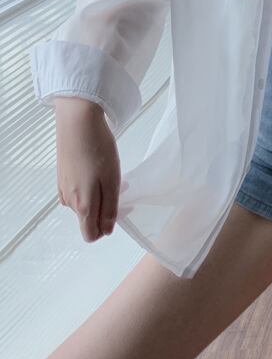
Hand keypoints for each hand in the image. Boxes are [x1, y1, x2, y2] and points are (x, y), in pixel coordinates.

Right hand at [54, 97, 121, 241]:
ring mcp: (64, 188)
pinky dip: (92, 186)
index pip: (90, 235)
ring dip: (100, 196)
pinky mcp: (63, 177)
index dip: (107, 228)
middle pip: (89, 219)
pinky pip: (80, 191)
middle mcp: (69, 201)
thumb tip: (106, 231)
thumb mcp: (111, 181)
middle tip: (121, 188)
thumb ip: (109, 209)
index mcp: (82, 205)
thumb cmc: (98, 150)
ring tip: (112, 175)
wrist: (77, 123)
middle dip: (106, 211)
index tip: (121, 209)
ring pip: (85, 204)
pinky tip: (100, 170)